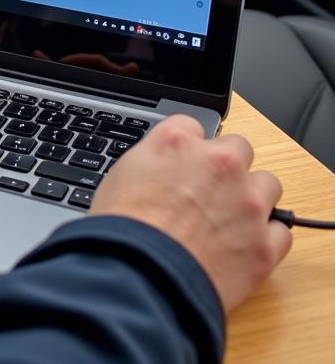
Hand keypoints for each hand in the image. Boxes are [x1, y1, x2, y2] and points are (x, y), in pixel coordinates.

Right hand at [89, 114, 291, 310]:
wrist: (140, 276)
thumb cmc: (122, 229)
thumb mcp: (120, 176)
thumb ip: (151, 161)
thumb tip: (159, 168)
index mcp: (178, 142)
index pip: (192, 125)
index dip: (187, 147)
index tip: (184, 163)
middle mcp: (218, 163)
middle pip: (238, 147)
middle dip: (226, 166)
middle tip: (207, 191)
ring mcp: (247, 202)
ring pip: (268, 184)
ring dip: (252, 197)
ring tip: (229, 219)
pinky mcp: (264, 243)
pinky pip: (280, 230)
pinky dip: (265, 237)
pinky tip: (244, 245)